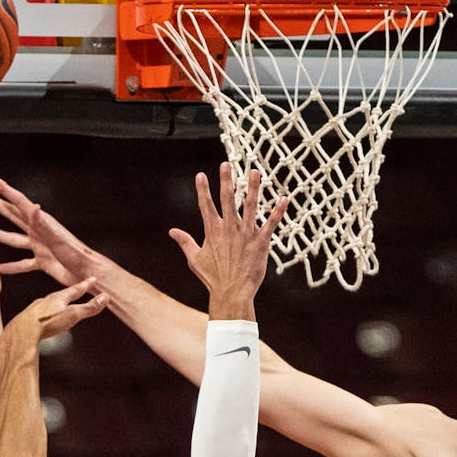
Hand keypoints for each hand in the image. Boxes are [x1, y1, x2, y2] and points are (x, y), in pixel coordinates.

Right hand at [0, 172, 87, 286]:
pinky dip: (13, 266)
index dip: (4, 189)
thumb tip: (33, 206)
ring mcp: (40, 247)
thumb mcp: (56, 237)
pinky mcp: (43, 262)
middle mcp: (38, 232)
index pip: (18, 202)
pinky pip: (24, 263)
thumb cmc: (76, 254)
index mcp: (40, 222)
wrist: (89, 272)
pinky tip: (1, 268)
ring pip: (14, 240)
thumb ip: (43, 223)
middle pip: (12, 215)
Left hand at [8, 260, 108, 341]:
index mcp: (58, 298)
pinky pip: (39, 313)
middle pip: (61, 295)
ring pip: (48, 304)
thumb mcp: (73, 315)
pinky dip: (45, 314)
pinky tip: (45, 320)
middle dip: (70, 294)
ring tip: (61, 307)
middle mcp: (45, 301)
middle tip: (77, 291)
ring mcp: (35, 309)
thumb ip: (88, 308)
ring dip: (56, 304)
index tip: (92, 279)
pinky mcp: (27, 319)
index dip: (85, 285)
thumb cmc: (46, 322)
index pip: (76, 289)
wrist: (21, 332)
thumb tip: (104, 298)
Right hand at [168, 162, 286, 318]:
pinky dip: (278, 212)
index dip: (202, 189)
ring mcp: (246, 234)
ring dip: (253, 188)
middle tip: (226, 164)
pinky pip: (271, 224)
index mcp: (212, 231)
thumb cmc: (213, 278)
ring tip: (255, 172)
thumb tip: (172, 231)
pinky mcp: (261, 243)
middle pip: (227, 199)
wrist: (231, 293)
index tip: (200, 175)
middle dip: (226, 180)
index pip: (205, 205)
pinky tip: (284, 199)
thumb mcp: (195, 259)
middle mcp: (229, 229)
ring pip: (250, 206)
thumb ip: (184, 242)